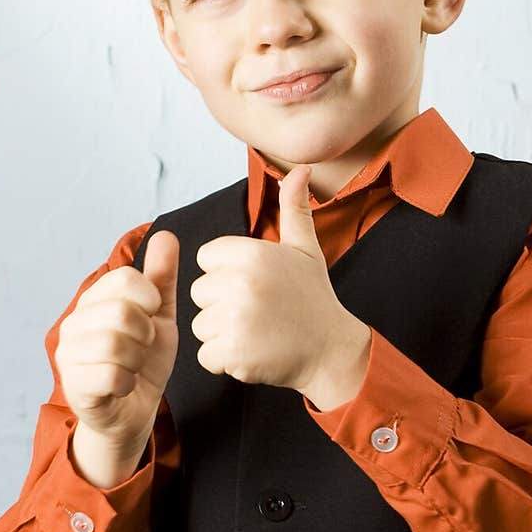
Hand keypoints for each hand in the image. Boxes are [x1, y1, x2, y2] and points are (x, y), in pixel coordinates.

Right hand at [55, 230, 179, 449]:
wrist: (134, 411)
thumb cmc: (144, 361)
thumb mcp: (160, 316)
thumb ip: (161, 278)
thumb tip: (165, 235)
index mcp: (93, 300)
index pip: (125, 279)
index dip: (150, 298)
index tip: (151, 316)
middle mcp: (73, 323)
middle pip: (121, 311)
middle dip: (145, 333)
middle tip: (143, 346)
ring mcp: (68, 355)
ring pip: (115, 344)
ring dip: (137, 358)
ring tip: (133, 365)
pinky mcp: (74, 387)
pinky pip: (110, 375)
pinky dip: (128, 382)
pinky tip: (125, 385)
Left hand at [190, 164, 369, 399]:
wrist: (332, 350)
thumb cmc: (313, 298)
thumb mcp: (305, 249)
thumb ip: (294, 208)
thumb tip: (302, 169)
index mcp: (251, 253)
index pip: (206, 258)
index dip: (226, 274)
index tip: (255, 285)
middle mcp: (241, 282)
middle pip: (200, 292)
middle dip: (222, 306)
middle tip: (258, 312)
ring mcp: (235, 319)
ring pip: (200, 325)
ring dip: (222, 335)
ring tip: (256, 333)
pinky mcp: (233, 353)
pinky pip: (206, 357)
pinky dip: (224, 362)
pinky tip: (253, 353)